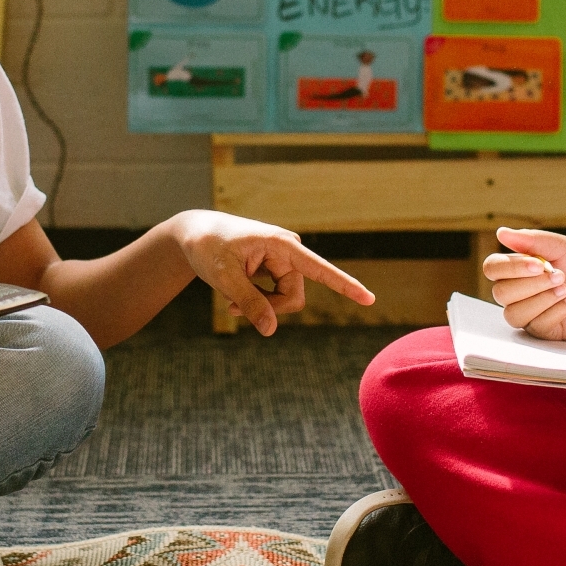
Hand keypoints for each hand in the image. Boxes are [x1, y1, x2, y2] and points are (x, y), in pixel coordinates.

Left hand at [169, 210, 375, 335]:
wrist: (196, 235)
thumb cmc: (207, 248)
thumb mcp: (223, 277)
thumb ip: (248, 302)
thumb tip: (270, 330)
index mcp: (281, 244)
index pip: (319, 268)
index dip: (345, 285)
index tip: (369, 299)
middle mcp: (289, 251)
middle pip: (294, 297)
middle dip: (267, 309)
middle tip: (232, 308)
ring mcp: (284, 261)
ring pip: (286, 300)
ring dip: (260, 306)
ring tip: (229, 301)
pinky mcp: (277, 269)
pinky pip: (277, 297)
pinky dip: (258, 302)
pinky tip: (235, 296)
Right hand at [480, 226, 565, 341]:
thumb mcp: (563, 247)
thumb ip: (533, 240)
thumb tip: (501, 232)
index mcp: (518, 268)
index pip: (493, 268)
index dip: (511, 268)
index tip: (539, 263)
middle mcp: (518, 292)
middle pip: (500, 293)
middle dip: (532, 284)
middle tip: (560, 276)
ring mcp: (529, 313)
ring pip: (514, 314)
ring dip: (541, 300)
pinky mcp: (544, 331)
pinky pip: (536, 326)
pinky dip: (555, 312)